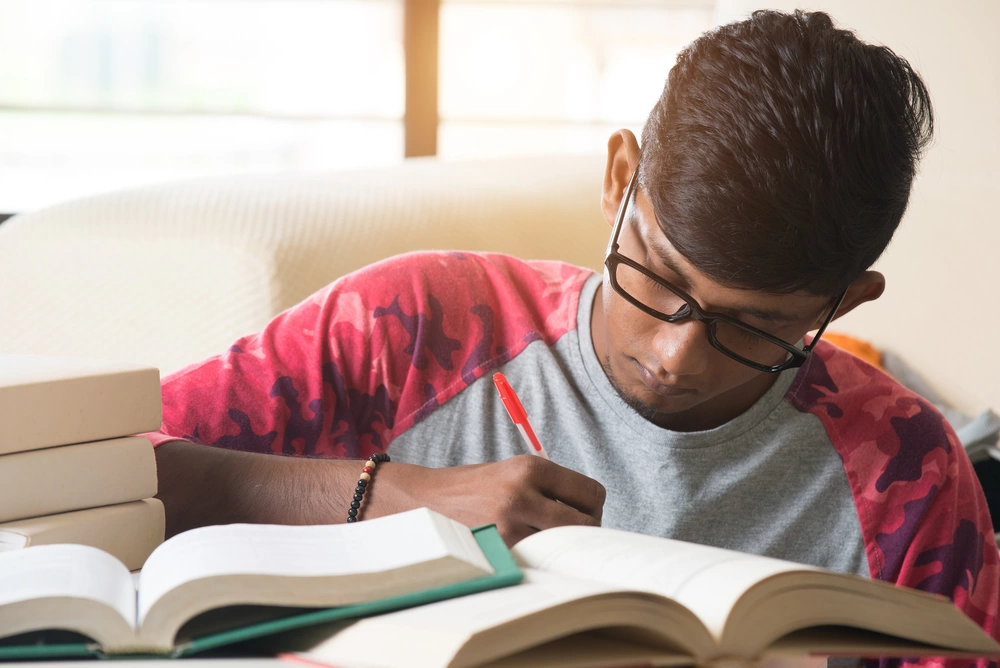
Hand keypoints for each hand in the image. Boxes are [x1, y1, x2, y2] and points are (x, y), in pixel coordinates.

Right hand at [389, 455, 606, 545]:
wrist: (425, 499)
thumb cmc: (475, 487)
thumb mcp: (513, 472)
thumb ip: (550, 488)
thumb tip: (591, 515)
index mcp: (531, 467)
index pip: (591, 493)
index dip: (592, 508)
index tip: (581, 514)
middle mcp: (523, 493)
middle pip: (586, 522)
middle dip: (583, 530)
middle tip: (567, 534)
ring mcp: (510, 525)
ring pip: (564, 545)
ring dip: (561, 547)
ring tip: (546, 542)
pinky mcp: (497, 549)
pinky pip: (538, 559)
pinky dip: (539, 558)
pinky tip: (526, 551)